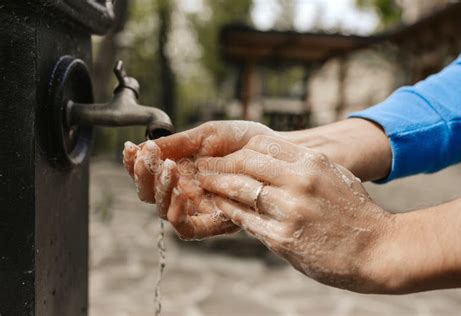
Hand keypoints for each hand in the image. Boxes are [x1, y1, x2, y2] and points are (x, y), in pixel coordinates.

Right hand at [122, 121, 276, 239]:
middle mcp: (183, 192)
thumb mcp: (207, 135)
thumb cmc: (243, 141)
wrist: (274, 151)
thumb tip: (144, 145)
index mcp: (179, 171)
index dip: (134, 164)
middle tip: (149, 156)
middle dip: (143, 175)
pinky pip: (185, 228)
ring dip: (159, 189)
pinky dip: (177, 212)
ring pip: (161, 210)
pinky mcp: (211, 224)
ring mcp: (196, 209)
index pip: (147, 173)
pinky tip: (182, 193)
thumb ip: (176, 143)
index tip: (130, 148)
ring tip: (169, 166)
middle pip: (148, 194)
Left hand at [196, 135, 393, 291]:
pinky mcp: (282, 238)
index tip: (226, 155)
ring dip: (217, 185)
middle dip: (220, 164)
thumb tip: (270, 160)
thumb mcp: (334, 176)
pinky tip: (220, 206)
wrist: (378, 249)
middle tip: (204, 166)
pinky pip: (245, 219)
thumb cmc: (356, 212)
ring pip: (239, 190)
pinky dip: (229, 210)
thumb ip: (303, 166)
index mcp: (312, 162)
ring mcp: (289, 210)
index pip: (262, 145)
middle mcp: (299, 182)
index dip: (238, 150)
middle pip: (245, 164)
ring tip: (204, 183)